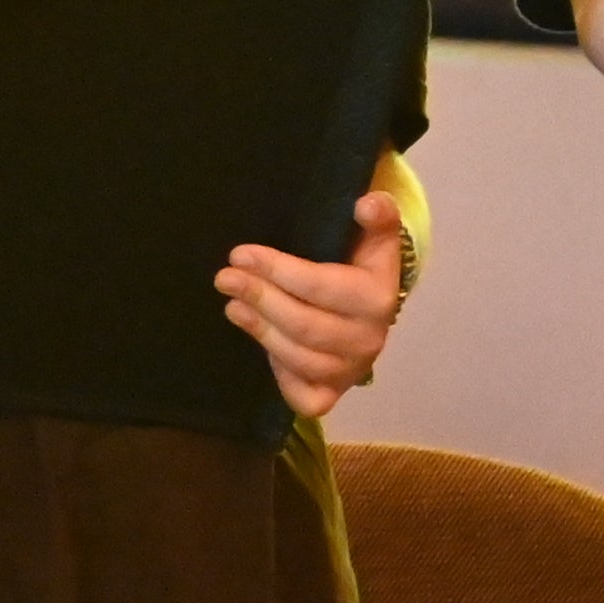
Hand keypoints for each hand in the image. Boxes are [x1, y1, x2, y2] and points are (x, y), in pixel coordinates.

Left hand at [220, 189, 408, 417]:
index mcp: (378, 299)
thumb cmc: (360, 269)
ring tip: (233, 305)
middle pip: (305, 325)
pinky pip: (306, 399)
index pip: (321, 286)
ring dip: (260, 331)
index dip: (278, 270)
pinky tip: (261, 350)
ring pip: (300, 359)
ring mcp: (351, 371)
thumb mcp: (374, 239)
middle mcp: (369, 340)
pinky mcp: (334, 393)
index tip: (240, 253)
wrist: (371, 312)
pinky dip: (282, 379)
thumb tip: (367, 203)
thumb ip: (377, 217)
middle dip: (260, 298)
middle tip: (225, 277)